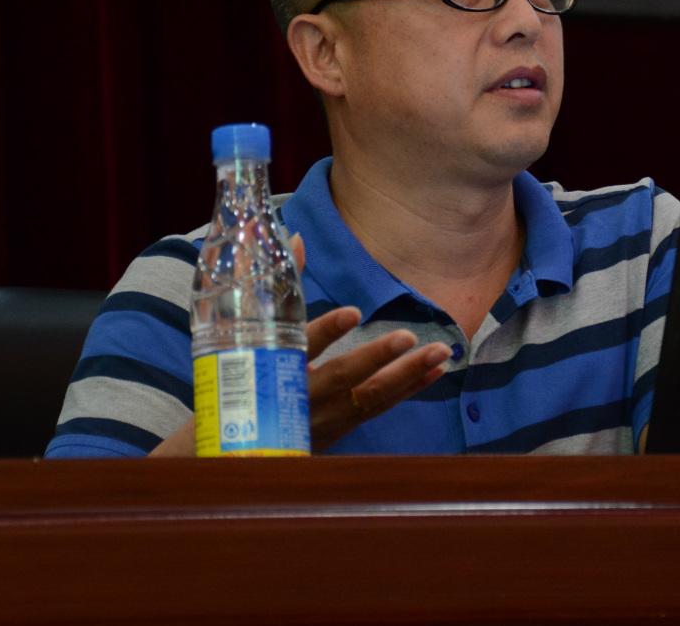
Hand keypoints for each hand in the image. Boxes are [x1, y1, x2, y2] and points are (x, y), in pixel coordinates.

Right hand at [150, 234, 450, 456]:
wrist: (239, 442)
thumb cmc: (249, 373)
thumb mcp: (258, 332)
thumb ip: (286, 285)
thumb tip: (299, 237)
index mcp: (275, 368)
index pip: (300, 348)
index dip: (326, 331)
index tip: (352, 313)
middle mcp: (302, 397)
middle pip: (342, 378)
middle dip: (377, 358)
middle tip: (408, 337)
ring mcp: (325, 417)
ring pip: (369, 398)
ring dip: (407, 375)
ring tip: (440, 352)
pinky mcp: (343, 426)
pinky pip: (381, 407)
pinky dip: (410, 388)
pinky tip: (436, 371)